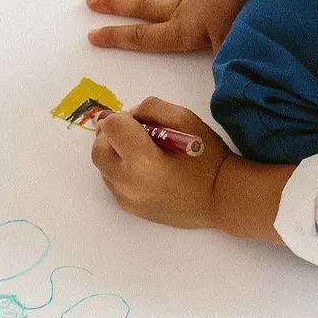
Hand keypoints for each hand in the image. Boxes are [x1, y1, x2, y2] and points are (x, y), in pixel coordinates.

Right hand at [85, 0, 264, 55]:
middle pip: (143, 7)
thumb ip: (221, 71)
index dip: (116, 38)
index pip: (143, 38)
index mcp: (183, 29)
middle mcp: (183, 6)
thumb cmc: (240, 7)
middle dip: (116, 4)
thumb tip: (220, 94)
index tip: (92, 35)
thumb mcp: (230, 47)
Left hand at [90, 99, 228, 228]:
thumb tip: (127, 115)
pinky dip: (119, 170)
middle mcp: (128, 182)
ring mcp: (127, 199)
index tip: (138, 121)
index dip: (121, 117)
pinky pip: (112, 183)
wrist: (220, 198)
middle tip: (130, 131)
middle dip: (110, 135)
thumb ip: (152, 108)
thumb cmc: (208, 158)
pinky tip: (140, 168)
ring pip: (102, 167)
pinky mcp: (129, 209)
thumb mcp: (186, 119)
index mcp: (143, 159)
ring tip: (137, 150)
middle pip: (98, 149)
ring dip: (113, 153)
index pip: (111, 127)